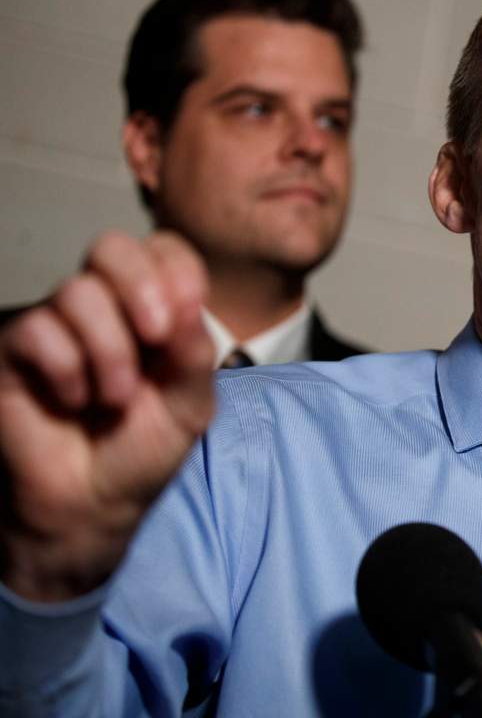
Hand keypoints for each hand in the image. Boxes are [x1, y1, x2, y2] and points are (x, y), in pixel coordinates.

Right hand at [0, 231, 213, 600]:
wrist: (96, 502)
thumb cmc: (144, 448)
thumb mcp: (192, 404)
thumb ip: (196, 351)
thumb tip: (188, 298)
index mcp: (155, 308)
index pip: (165, 251)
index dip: (178, 272)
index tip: (185, 322)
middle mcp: (105, 306)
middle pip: (113, 247)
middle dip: (141, 287)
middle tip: (157, 338)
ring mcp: (58, 323)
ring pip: (77, 291)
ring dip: (110, 351)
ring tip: (115, 399)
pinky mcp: (15, 349)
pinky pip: (37, 330)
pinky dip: (67, 370)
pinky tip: (74, 401)